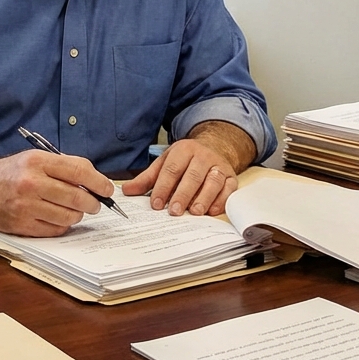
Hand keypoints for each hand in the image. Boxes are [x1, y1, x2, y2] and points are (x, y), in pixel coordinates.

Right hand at [0, 150, 111, 236]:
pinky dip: (63, 224)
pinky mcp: (22, 225)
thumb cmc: (11, 172)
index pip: (79, 171)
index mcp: (37, 162)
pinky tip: (58, 216)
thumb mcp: (35, 158)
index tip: (107, 189)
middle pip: (77, 197)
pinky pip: (56, 229)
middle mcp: (31, 183)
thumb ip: (64, 166)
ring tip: (74, 209)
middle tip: (96, 204)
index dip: (99, 182)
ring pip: (69, 216)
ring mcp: (26, 206)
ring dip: (78, 214)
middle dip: (93, 203)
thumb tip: (95, 180)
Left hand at [122, 138, 237, 216]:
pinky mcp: (232, 177)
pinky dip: (221, 201)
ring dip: (203, 198)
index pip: (172, 169)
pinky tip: (211, 211)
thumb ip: (147, 179)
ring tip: (194, 212)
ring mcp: (219, 166)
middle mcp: (203, 156)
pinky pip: (228, 189)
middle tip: (173, 211)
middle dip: (182, 195)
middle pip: (192, 176)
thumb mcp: (165, 163)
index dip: (163, 187)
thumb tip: (127, 190)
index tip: (155, 204)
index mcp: (183, 150)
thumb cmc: (185, 160)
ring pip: (212, 181)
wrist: (213, 147)